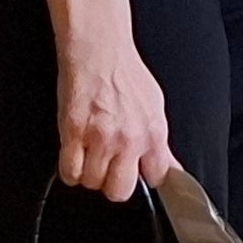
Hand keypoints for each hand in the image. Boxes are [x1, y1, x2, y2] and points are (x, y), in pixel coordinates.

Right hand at [55, 34, 176, 199]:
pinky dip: (69, 169)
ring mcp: (101, 138)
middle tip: (107, 168)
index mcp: (154, 134)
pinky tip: (74, 154)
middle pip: (119, 191)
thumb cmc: (125, 74)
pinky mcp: (74, 133)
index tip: (134, 173)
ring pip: (92, 183)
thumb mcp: (155, 108)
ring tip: (89, 154)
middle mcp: (130, 140)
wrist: (99, 51)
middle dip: (111, 184)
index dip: (142, 178)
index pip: (156, 178)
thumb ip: (161, 145)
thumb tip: (173, 170)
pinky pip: (69, 172)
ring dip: (88, 174)